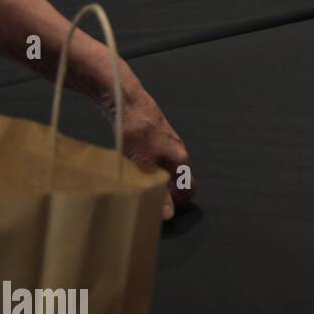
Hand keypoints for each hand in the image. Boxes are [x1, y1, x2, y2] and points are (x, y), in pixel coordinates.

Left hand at [116, 77, 193, 219]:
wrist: (125, 99)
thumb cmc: (137, 128)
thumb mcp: (145, 164)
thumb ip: (158, 191)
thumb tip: (168, 214)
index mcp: (180, 158)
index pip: (188, 186)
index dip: (177, 200)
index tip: (160, 207)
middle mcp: (177, 149)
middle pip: (175, 176)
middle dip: (163, 188)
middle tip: (142, 195)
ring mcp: (164, 141)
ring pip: (163, 165)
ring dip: (151, 175)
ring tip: (132, 179)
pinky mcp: (151, 134)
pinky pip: (152, 154)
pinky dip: (143, 162)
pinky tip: (128, 161)